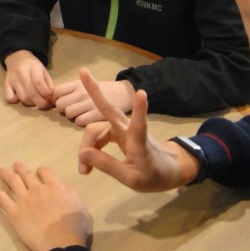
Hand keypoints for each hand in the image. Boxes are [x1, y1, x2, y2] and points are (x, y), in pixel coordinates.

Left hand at [0, 162, 90, 250]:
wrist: (60, 242)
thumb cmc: (74, 227)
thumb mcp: (79, 205)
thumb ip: (69, 193)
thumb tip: (61, 188)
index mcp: (54, 186)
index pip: (44, 171)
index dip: (41, 170)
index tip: (39, 172)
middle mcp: (37, 189)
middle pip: (25, 173)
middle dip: (20, 167)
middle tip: (16, 164)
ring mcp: (24, 200)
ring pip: (13, 181)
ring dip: (6, 174)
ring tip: (2, 171)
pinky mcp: (14, 213)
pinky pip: (3, 200)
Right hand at [3, 51, 54, 108]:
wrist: (17, 58)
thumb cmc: (33, 66)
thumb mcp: (44, 71)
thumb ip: (49, 84)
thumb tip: (52, 98)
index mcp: (33, 67)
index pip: (39, 83)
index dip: (46, 94)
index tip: (51, 99)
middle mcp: (21, 73)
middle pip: (32, 93)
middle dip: (41, 103)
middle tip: (46, 105)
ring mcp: (12, 80)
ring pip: (23, 98)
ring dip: (31, 103)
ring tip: (36, 102)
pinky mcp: (6, 85)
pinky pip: (9, 98)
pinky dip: (16, 101)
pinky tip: (21, 98)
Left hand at [54, 79, 135, 126]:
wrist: (124, 93)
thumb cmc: (102, 90)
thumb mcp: (86, 84)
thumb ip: (71, 90)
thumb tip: (54, 98)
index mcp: (78, 84)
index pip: (57, 91)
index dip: (56, 99)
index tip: (63, 102)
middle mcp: (82, 93)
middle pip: (60, 104)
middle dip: (63, 109)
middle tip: (71, 109)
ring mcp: (90, 103)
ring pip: (69, 113)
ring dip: (72, 116)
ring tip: (80, 114)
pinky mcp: (97, 114)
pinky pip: (80, 121)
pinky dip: (81, 122)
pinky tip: (87, 119)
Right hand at [76, 68, 197, 191]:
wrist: (166, 171)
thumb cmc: (153, 175)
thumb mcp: (131, 179)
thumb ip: (107, 165)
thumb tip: (83, 153)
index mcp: (138, 141)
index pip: (139, 125)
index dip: (140, 110)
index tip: (141, 93)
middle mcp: (128, 129)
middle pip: (108, 110)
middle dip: (95, 91)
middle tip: (82, 71)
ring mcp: (122, 129)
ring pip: (98, 129)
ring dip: (87, 145)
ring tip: (84, 170)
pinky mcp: (118, 134)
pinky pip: (99, 136)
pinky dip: (91, 148)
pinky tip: (87, 164)